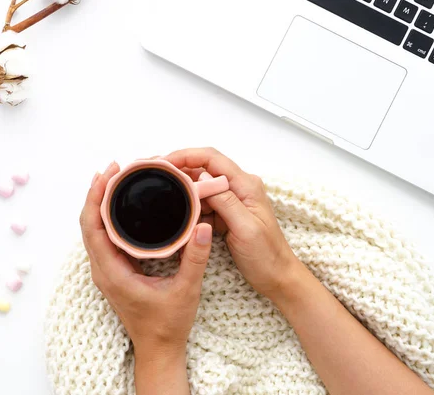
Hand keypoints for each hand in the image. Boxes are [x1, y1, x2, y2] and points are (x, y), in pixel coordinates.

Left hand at [79, 161, 212, 359]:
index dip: (96, 197)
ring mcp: (106, 271)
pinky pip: (103, 238)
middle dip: (97, 193)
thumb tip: (203, 226)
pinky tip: (120, 206)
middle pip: (89, 223)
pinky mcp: (113, 272)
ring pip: (94, 230)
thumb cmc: (168, 325)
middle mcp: (102, 270)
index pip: (93, 227)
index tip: (108, 174)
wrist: (158, 350)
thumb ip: (196, 258)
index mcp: (113, 272)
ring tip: (115, 179)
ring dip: (100, 203)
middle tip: (115, 169)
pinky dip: (107, 218)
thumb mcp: (186, 290)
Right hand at [165, 148, 299, 299]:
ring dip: (183, 190)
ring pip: (201, 186)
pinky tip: (178, 212)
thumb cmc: (267, 256)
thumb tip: (202, 177)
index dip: (186, 156)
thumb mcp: (246, 229)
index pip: (211, 158)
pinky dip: (190, 206)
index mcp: (246, 185)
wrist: (277, 277)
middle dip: (179, 170)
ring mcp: (233, 200)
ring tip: (163, 193)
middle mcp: (239, 187)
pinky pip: (204, 203)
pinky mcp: (227, 213)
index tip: (164, 162)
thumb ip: (225, 201)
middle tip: (156, 176)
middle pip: (203, 168)